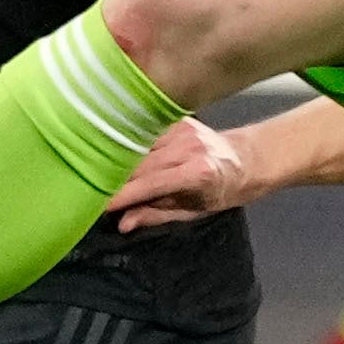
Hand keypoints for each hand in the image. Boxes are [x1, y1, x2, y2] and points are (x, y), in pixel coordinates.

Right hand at [112, 117, 255, 231]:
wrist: (249, 160)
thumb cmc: (221, 191)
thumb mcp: (193, 211)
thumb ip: (156, 215)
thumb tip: (123, 223)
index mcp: (197, 173)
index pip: (149, 184)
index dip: (121, 195)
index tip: (99, 205)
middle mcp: (188, 148)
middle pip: (139, 164)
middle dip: (114, 180)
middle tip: (93, 191)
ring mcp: (183, 130)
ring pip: (138, 147)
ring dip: (118, 162)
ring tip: (102, 175)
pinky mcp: (179, 120)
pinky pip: (145, 135)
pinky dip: (131, 147)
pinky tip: (119, 156)